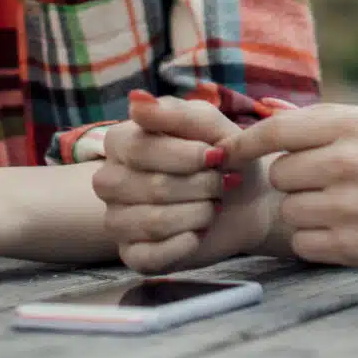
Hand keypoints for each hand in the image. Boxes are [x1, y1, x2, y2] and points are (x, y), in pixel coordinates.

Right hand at [93, 91, 281, 273]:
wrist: (247, 198)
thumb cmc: (223, 153)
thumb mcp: (209, 125)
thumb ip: (175, 113)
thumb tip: (136, 100)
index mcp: (120, 142)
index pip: (141, 149)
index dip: (186, 155)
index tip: (218, 154)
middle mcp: (109, 180)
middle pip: (152, 187)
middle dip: (200, 185)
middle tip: (222, 182)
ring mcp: (116, 220)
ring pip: (155, 222)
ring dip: (199, 213)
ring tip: (213, 204)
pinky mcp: (132, 254)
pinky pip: (151, 257)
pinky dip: (185, 244)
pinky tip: (200, 232)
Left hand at [221, 103, 357, 274]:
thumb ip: (329, 120)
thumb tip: (269, 113)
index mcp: (354, 126)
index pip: (274, 131)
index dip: (243, 143)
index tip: (227, 153)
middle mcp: (346, 163)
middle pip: (278, 173)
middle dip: (295, 179)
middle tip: (330, 183)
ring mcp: (348, 207)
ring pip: (288, 211)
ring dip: (306, 212)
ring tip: (346, 208)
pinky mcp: (353, 247)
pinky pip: (304, 243)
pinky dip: (318, 241)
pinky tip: (350, 232)